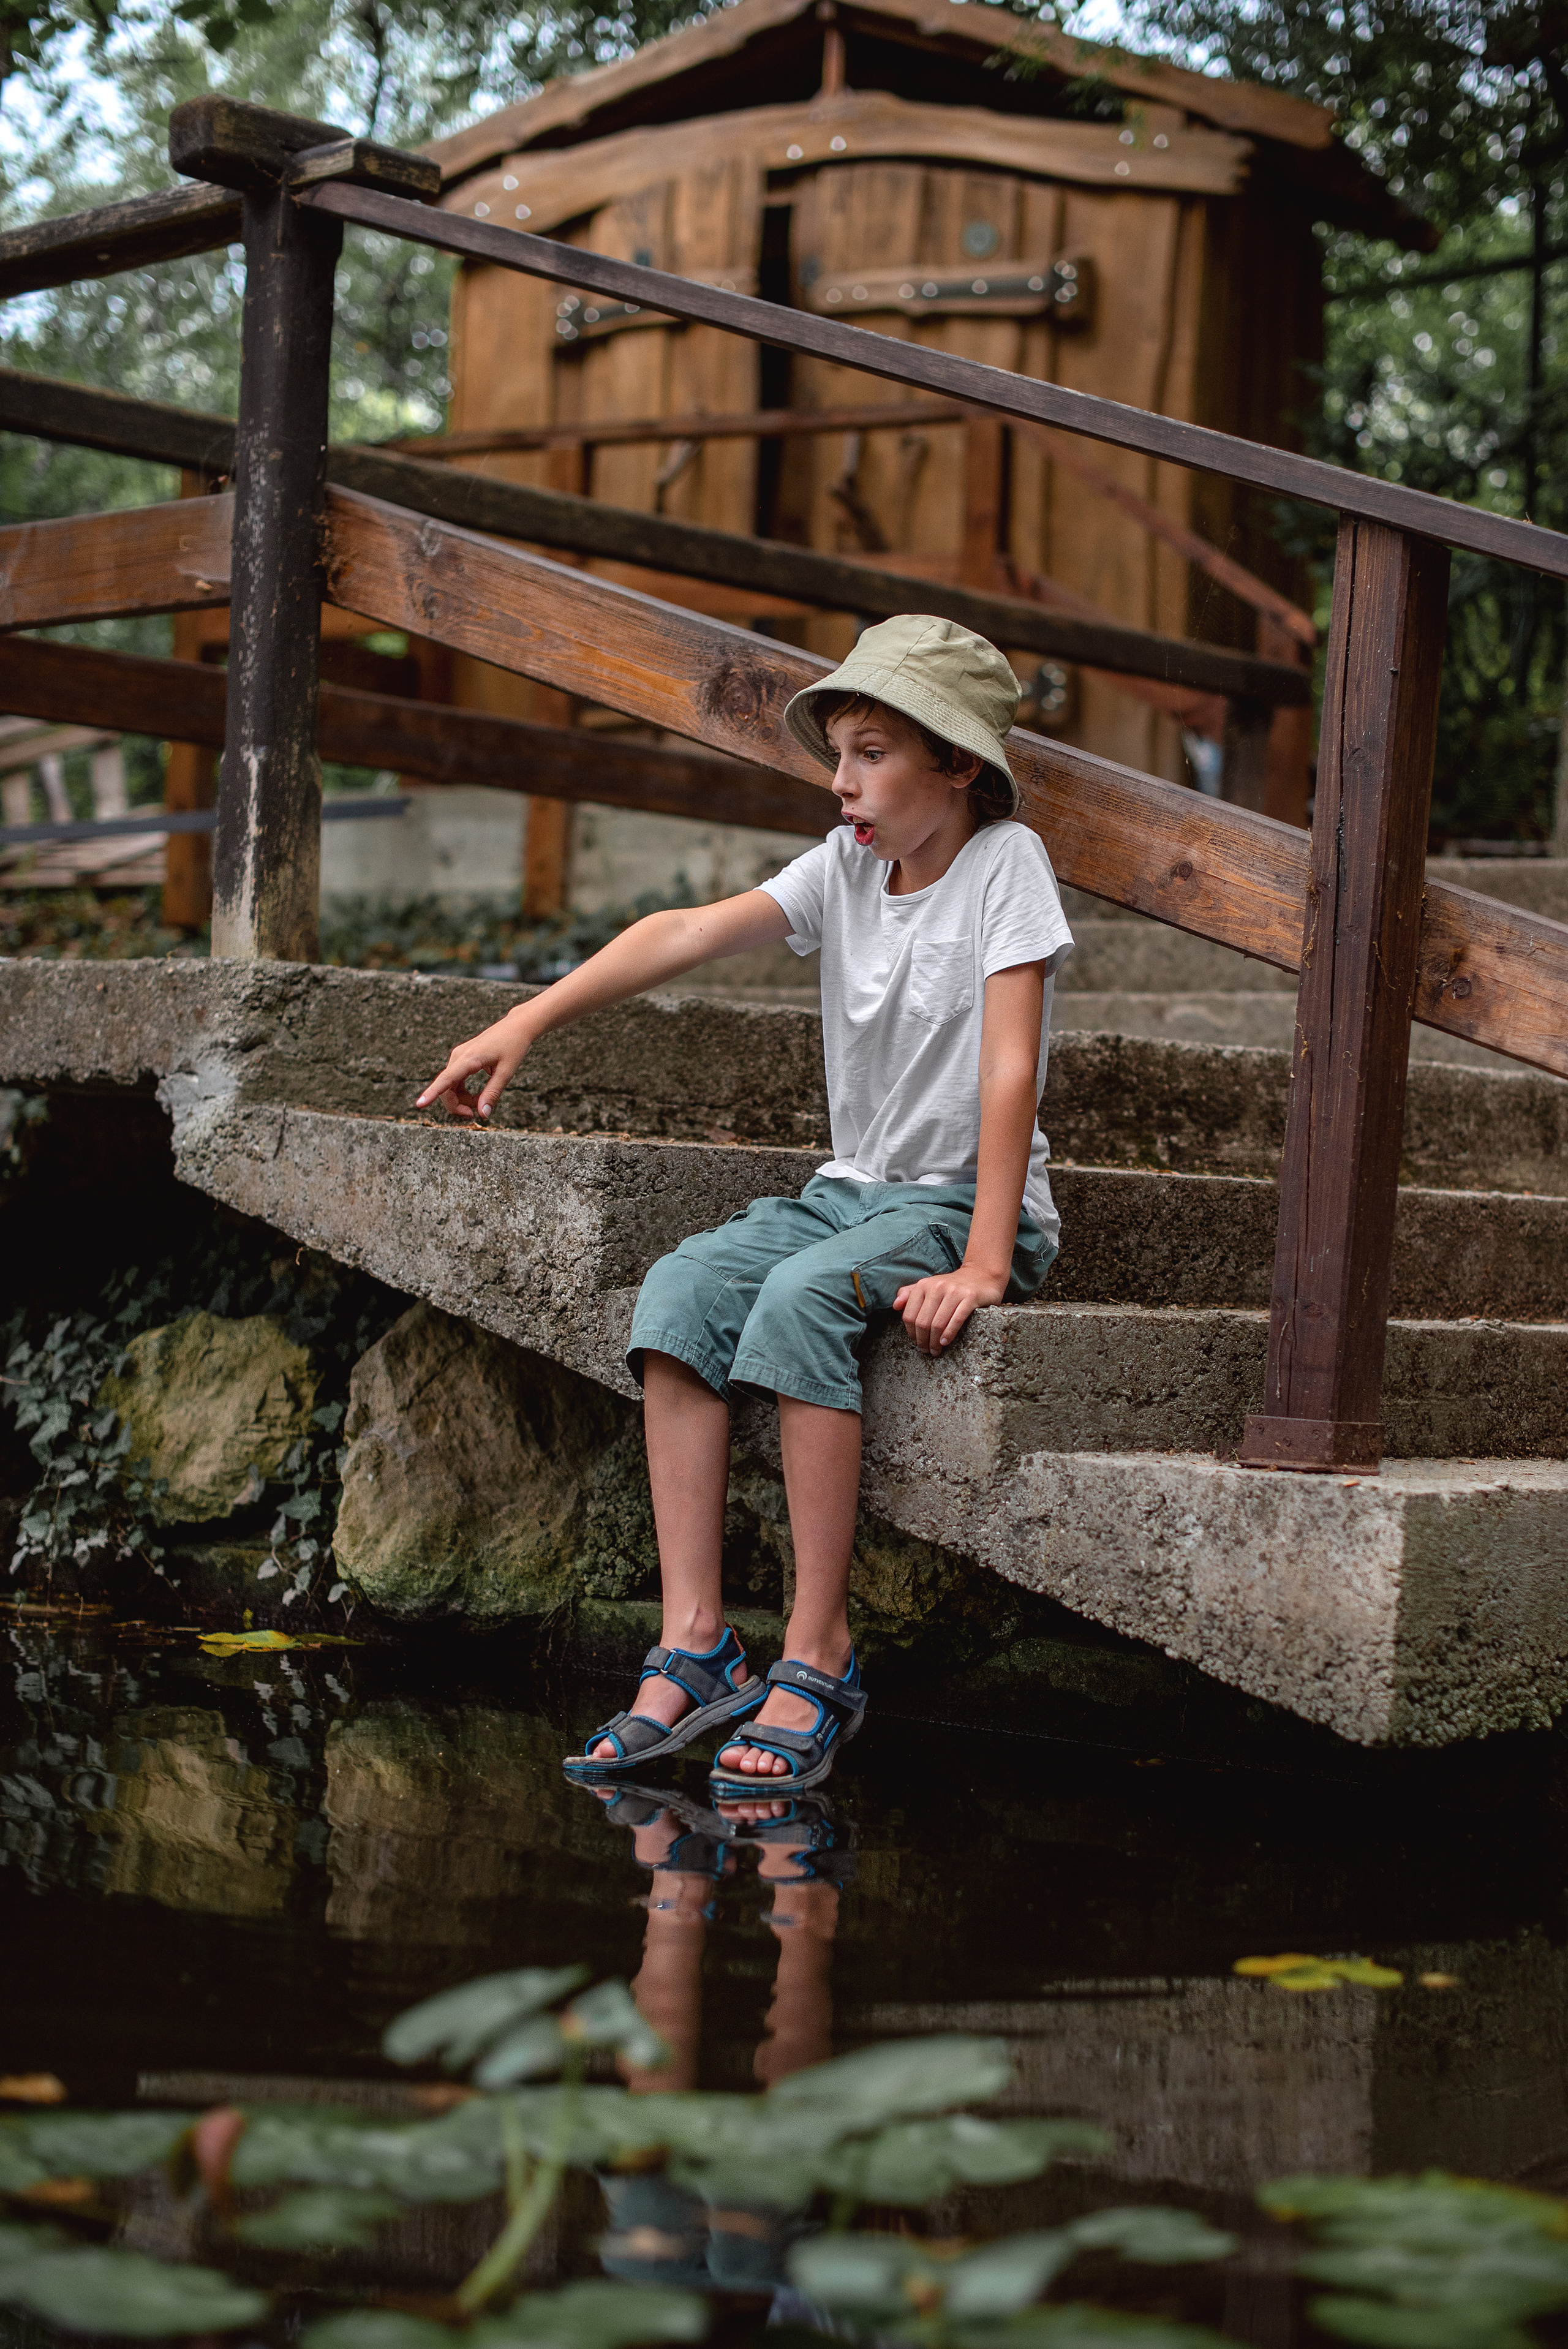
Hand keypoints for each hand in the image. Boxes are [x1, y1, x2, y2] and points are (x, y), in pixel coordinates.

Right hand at [415, 1013, 531, 1122]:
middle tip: (474, 1115)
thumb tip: (482, 1115)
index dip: (432, 1093)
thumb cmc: (514, 1046)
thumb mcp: (506, 1072)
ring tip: (482, 1102)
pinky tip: (478, 1096)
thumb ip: (492, 1094)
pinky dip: (464, 1092)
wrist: (516, 1027)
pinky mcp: (462, 1059)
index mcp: (469, 1058)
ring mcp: (458, 1056)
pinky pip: (456, 1081)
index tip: (420, 1104)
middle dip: (456, 1105)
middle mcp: (459, 1056)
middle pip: (446, 1087)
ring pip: (450, 1086)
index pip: (446, 1080)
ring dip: (462, 1100)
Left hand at [892, 1266, 1005, 1354]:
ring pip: (937, 1323)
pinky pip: (956, 1320)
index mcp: (924, 1285)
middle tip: (926, 1350)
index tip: (916, 1341)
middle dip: (923, 1340)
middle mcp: (937, 1286)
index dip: (911, 1332)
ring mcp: (954, 1292)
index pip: (910, 1315)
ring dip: (935, 1342)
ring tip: (936, 1350)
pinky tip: (945, 1342)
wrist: (981, 1275)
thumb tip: (895, 1306)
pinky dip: (949, 1334)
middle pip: (923, 1322)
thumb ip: (910, 1294)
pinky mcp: (970, 1297)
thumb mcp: (930, 1286)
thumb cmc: (952, 1286)